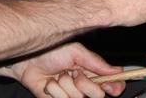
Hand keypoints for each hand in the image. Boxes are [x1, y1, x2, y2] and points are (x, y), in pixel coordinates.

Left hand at [6, 43, 123, 97]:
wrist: (27, 59)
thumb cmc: (51, 51)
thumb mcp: (77, 52)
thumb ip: (97, 63)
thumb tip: (118, 71)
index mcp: (92, 72)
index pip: (112, 85)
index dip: (114, 87)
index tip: (109, 85)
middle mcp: (84, 85)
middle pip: (98, 96)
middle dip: (85, 84)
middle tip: (74, 73)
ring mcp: (71, 95)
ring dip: (66, 85)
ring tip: (58, 75)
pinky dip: (55, 91)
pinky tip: (50, 83)